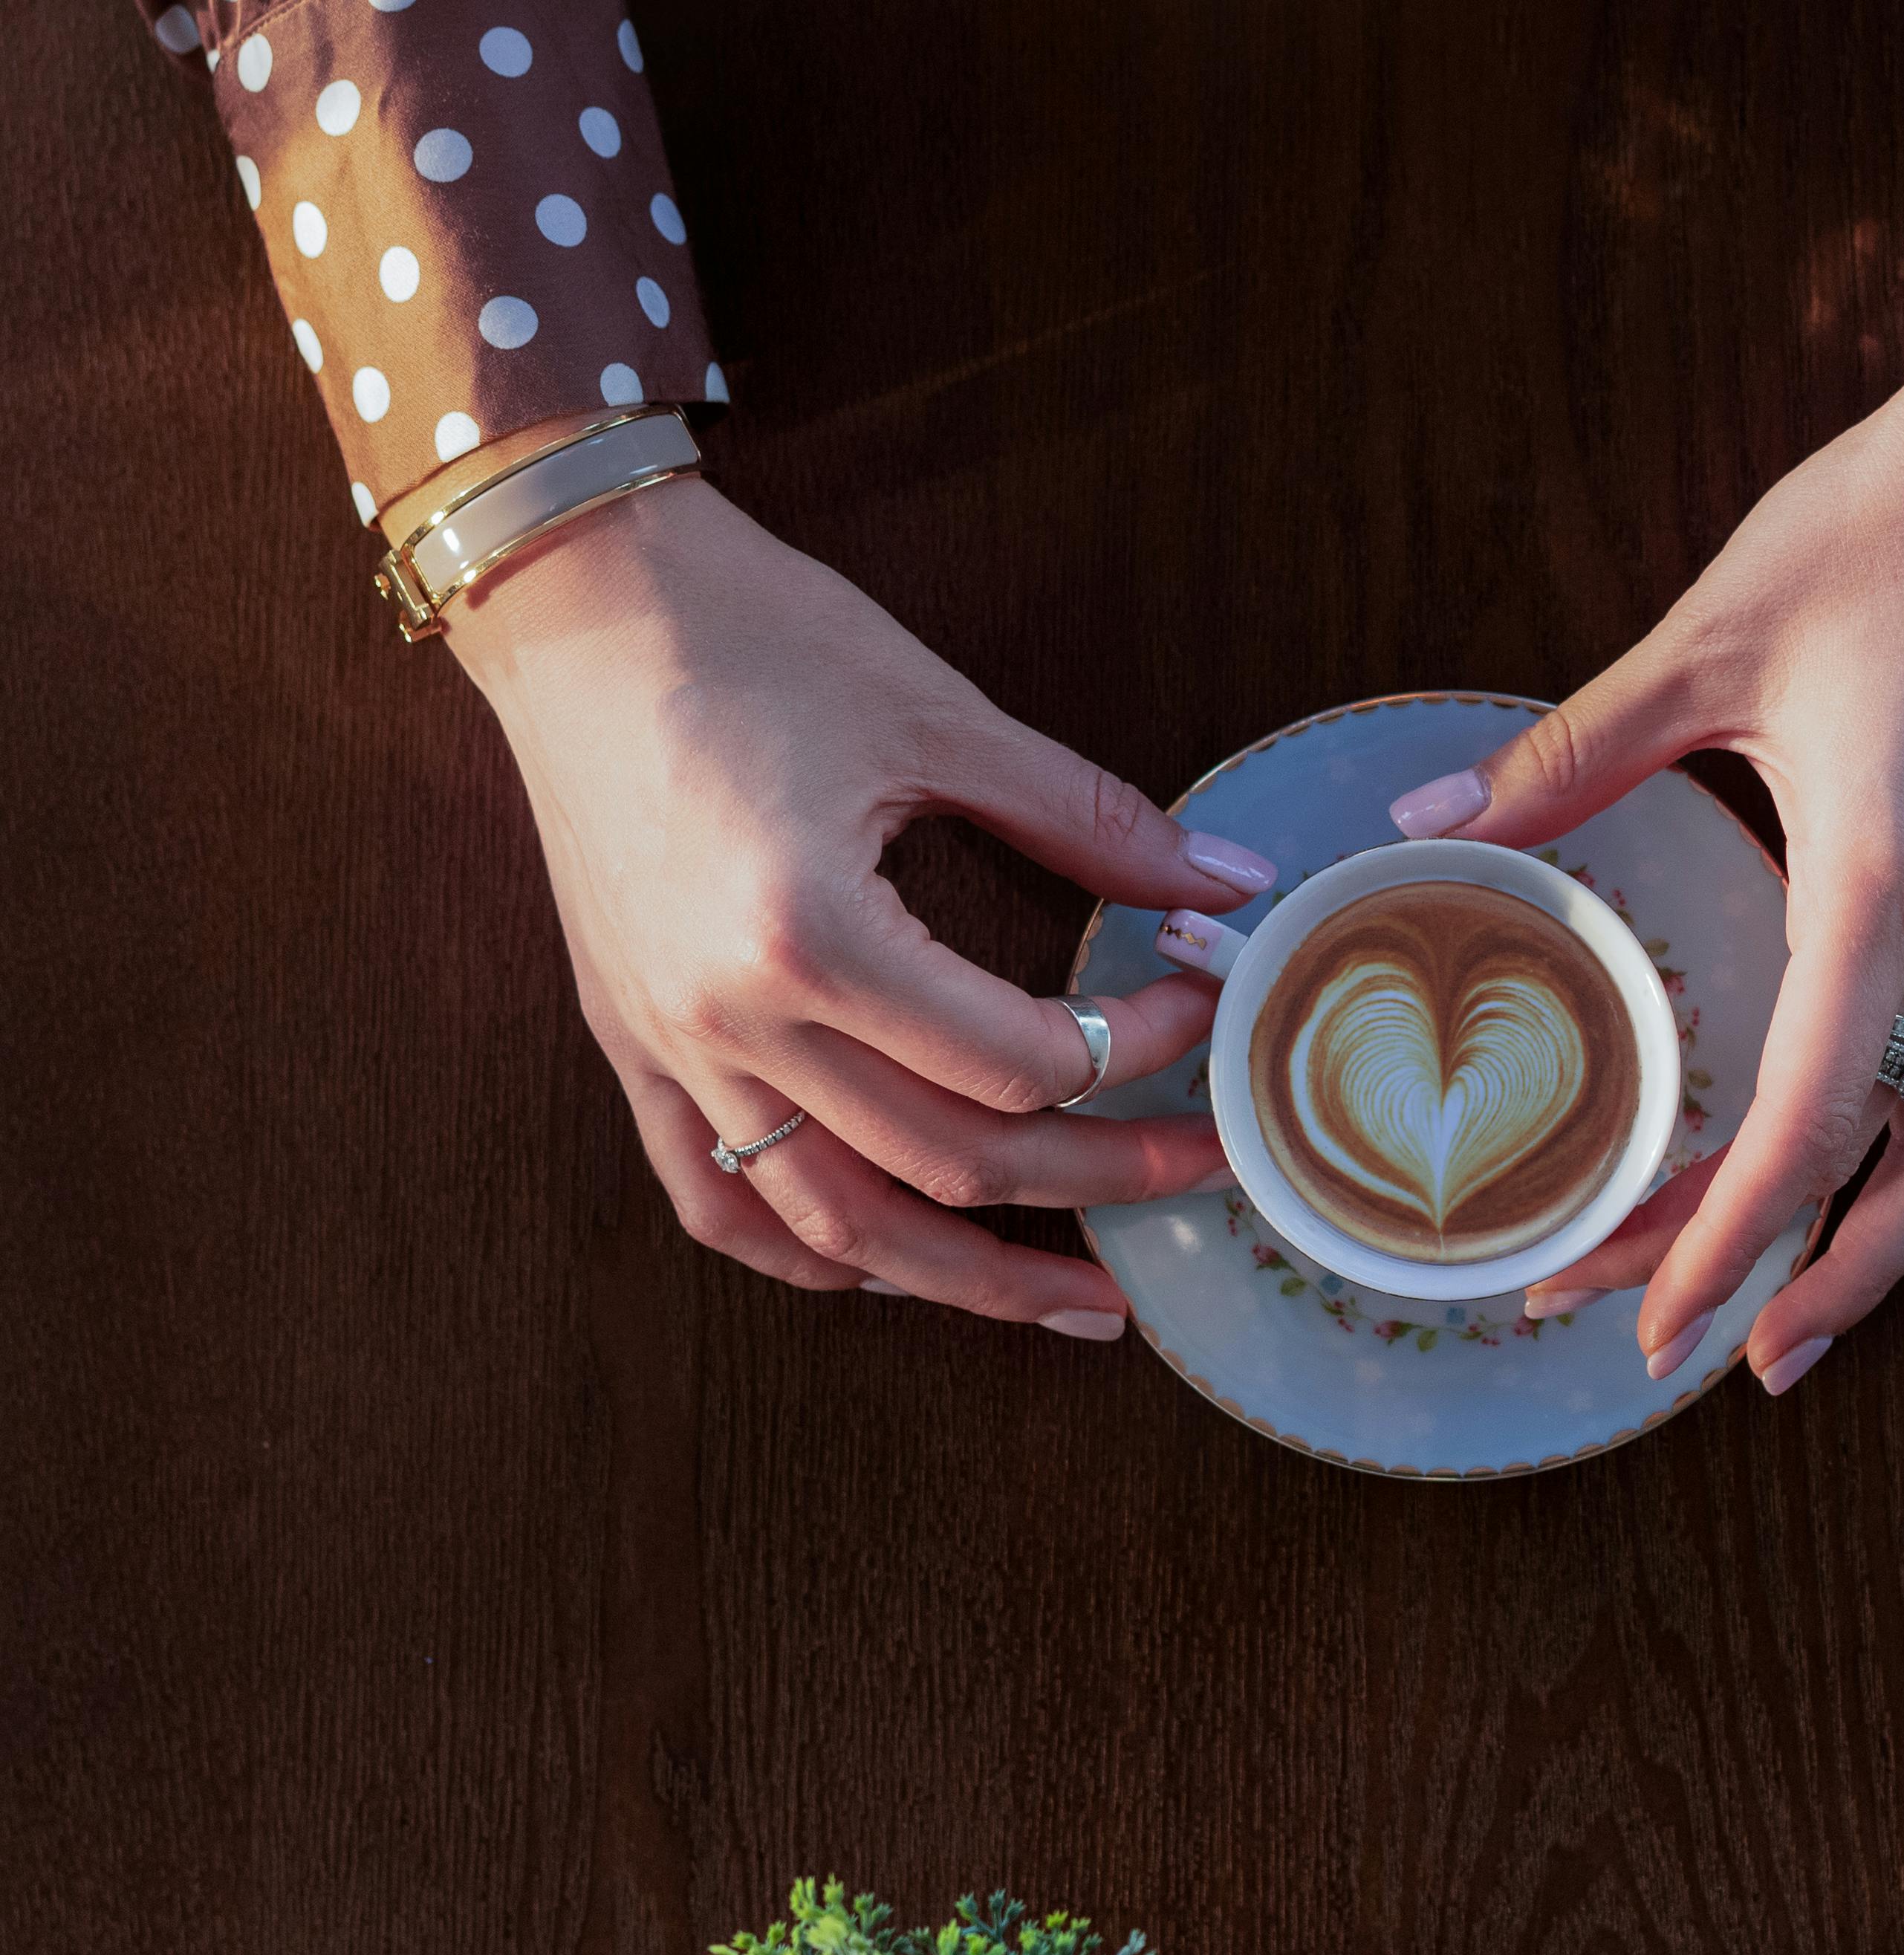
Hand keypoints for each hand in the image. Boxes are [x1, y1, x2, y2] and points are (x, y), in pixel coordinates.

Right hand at [446, 477, 1275, 1332]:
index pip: (1019, 1059)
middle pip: (951, 1164)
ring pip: (840, 1226)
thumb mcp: (939, 716)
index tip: (1200, 1006)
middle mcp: (732, 1018)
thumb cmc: (746, 633)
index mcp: (812, 934)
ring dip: (969, 1279)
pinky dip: (810, 1254)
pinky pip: (720, 1201)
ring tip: (1079, 1302)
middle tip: (1204, 1170)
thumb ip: (1091, 820)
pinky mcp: (633, 1043)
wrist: (569, 597)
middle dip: (1100, 1181)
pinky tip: (891, 1271)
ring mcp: (672, 1046)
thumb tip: (1228, 885)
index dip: (1139, 1050)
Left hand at [1386, 350, 1903, 1392]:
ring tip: (1813, 1340)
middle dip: (1794, 1274)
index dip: (1724, 1238)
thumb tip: (1420, 817)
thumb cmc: (1874, 534)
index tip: (1650, 1320)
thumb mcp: (1705, 641)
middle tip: (1694, 1357)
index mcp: (1873, 881)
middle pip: (1888, 1157)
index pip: (1807, 1115)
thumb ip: (1568, 757)